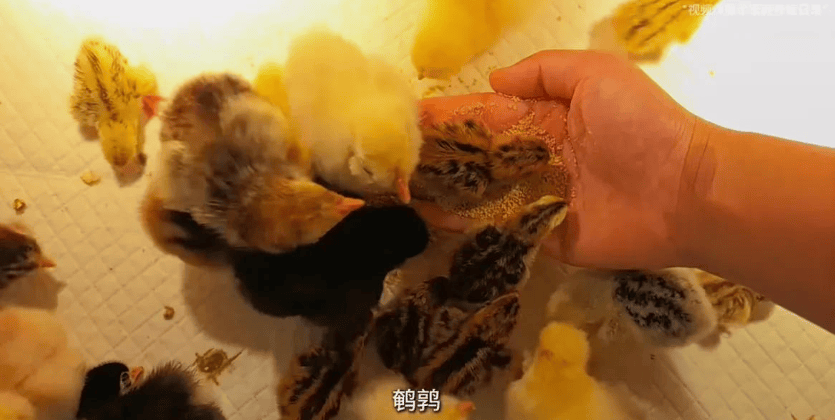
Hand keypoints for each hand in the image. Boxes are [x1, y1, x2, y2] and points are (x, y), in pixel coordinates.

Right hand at [416, 50, 696, 269]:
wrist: (685, 192)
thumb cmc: (641, 125)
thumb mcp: (597, 75)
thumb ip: (545, 73)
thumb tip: (493, 82)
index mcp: (546, 121)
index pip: (488, 117)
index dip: (451, 117)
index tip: (411, 118)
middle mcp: (537, 160)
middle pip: (478, 158)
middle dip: (438, 158)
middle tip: (394, 162)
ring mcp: (538, 201)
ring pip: (482, 195)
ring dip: (444, 193)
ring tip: (400, 192)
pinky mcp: (544, 236)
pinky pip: (502, 231)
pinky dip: (468, 228)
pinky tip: (430, 223)